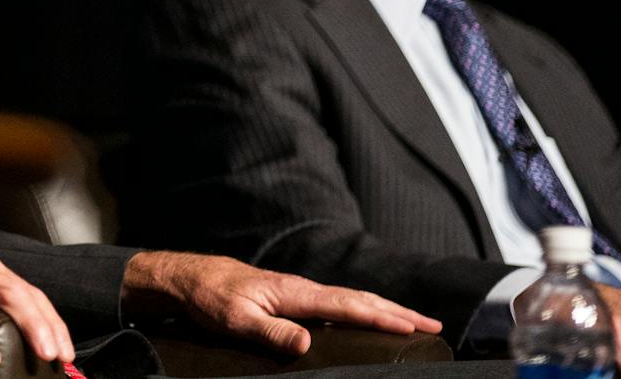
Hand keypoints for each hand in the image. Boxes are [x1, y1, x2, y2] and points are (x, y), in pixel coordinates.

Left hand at [121, 251, 440, 354]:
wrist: (187, 278)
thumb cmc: (209, 298)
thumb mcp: (235, 319)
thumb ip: (271, 332)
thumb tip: (308, 343)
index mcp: (295, 293)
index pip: (349, 305)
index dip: (384, 317)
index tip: (417, 327)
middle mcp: (302, 289)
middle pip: (359, 299)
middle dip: (397, 312)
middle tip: (433, 326)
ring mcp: (298, 292)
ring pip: (350, 299)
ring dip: (383, 309)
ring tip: (412, 322)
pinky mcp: (290, 298)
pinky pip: (335, 303)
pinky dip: (360, 309)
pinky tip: (366, 319)